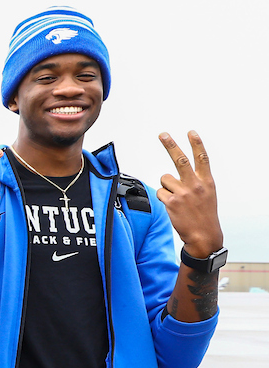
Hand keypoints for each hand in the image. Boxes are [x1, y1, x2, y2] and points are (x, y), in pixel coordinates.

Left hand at [157, 131, 222, 257]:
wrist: (204, 235)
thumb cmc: (204, 214)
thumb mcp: (208, 193)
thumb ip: (198, 180)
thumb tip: (182, 169)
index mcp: (206, 181)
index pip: (202, 158)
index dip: (196, 144)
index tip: (191, 132)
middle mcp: (195, 185)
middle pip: (180, 160)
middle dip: (170, 145)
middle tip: (163, 134)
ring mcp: (183, 193)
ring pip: (164, 179)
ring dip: (166, 186)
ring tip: (176, 198)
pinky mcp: (171, 202)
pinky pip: (159, 192)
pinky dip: (162, 197)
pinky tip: (172, 206)